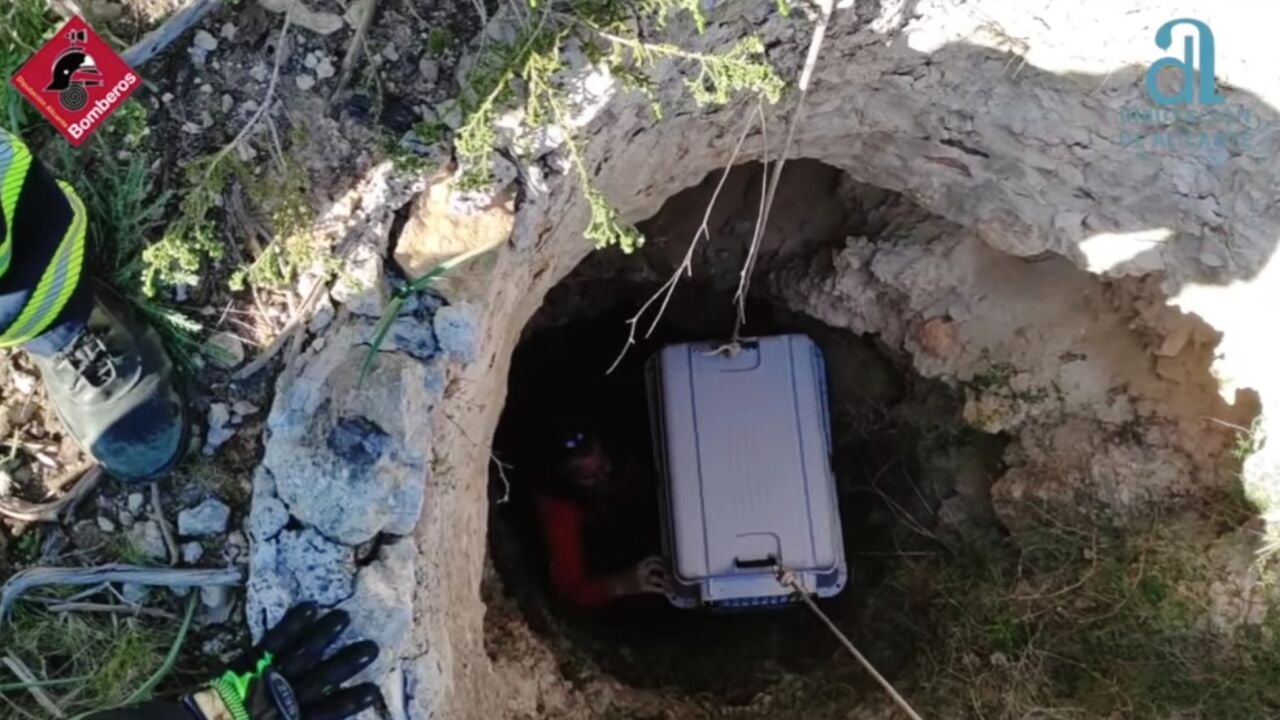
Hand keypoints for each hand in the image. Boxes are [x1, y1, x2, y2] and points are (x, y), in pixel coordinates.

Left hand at [184, 603, 382, 719]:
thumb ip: (304, 718)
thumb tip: (323, 717)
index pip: (328, 712)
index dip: (350, 701)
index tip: (374, 690)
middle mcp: (285, 698)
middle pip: (321, 678)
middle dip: (346, 662)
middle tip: (370, 647)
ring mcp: (268, 676)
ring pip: (303, 654)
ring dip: (324, 635)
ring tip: (344, 617)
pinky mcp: (251, 660)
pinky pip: (275, 641)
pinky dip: (292, 624)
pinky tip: (310, 607)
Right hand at [615, 556, 669, 595]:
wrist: (615, 585)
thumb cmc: (625, 577)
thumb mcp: (634, 568)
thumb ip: (644, 567)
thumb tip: (658, 567)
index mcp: (639, 563)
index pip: (652, 558)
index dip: (661, 560)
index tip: (667, 561)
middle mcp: (641, 569)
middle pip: (657, 566)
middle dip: (666, 569)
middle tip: (671, 573)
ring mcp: (642, 579)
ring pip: (657, 578)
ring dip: (666, 582)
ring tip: (671, 585)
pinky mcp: (642, 588)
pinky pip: (655, 588)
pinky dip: (662, 590)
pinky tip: (667, 592)